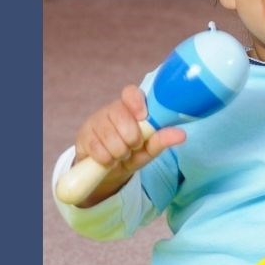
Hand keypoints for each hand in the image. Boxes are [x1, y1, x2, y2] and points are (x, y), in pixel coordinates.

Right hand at [71, 85, 185, 206]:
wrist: (108, 171)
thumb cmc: (133, 153)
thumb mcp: (149, 149)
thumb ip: (162, 140)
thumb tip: (182, 135)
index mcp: (131, 108)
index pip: (130, 93)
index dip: (136, 102)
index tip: (142, 116)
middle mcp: (111, 110)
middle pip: (120, 117)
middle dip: (131, 138)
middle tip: (134, 146)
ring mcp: (94, 122)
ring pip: (109, 135)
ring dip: (120, 151)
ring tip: (122, 154)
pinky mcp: (82, 136)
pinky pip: (97, 149)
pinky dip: (107, 159)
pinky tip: (109, 159)